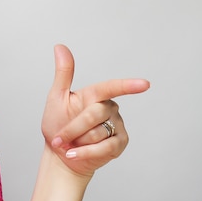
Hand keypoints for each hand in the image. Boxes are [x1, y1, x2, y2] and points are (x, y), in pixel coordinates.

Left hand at [41, 44, 149, 176]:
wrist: (60, 153)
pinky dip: (86, 153)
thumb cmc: (57, 124)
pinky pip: (105, 147)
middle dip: (73, 128)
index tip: (145, 84)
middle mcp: (109, 107)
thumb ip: (63, 74)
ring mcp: (117, 125)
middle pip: (94, 114)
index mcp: (94, 95)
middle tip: (59, 137)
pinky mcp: (120, 143)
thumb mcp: (56, 98)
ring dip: (78, 141)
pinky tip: (74, 154)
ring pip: (98, 133)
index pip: (111, 87)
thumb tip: (59, 46)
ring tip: (71, 143)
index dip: (127, 86)